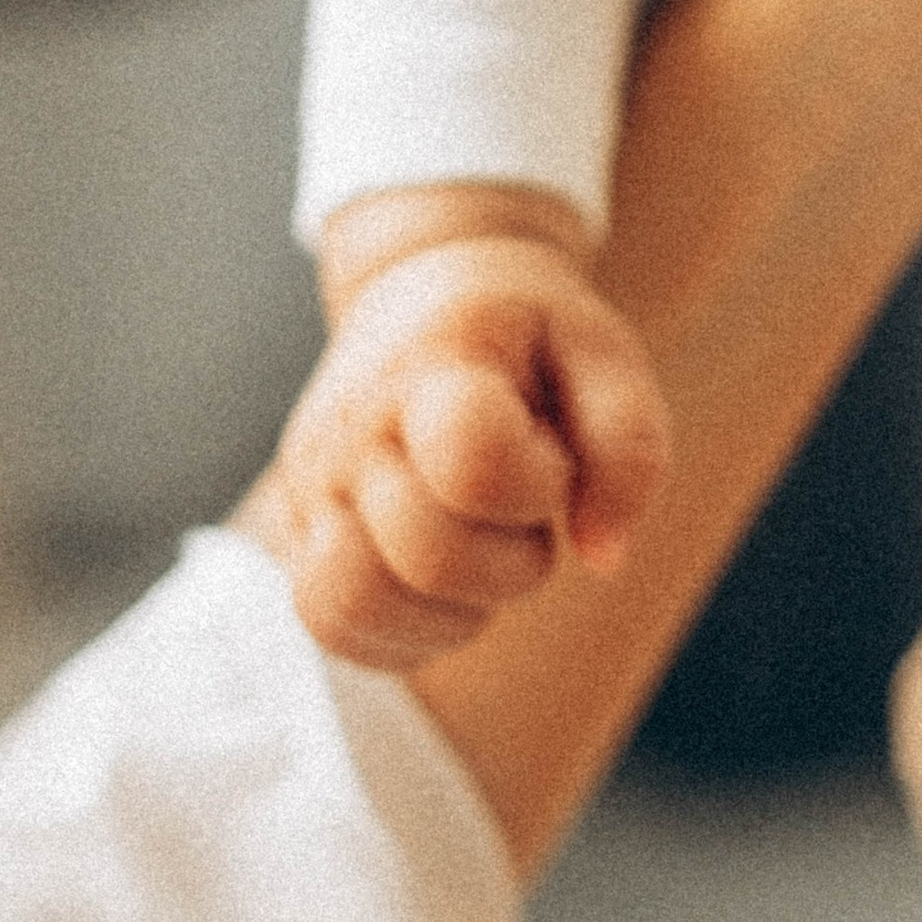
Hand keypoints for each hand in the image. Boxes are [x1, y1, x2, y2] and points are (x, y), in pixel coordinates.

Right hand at [247, 205, 671, 668]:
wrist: (422, 286)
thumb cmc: (526, 330)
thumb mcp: (603, 350)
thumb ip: (629, 447)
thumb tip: (603, 559)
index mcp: (434, 368)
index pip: (476, 466)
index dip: (540, 486)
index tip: (552, 452)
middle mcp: (352, 429)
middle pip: (427, 557)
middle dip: (514, 563)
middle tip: (525, 510)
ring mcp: (310, 483)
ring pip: (352, 608)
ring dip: (448, 613)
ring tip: (480, 552)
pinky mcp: (292, 528)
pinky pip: (330, 627)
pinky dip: (401, 634)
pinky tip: (444, 586)